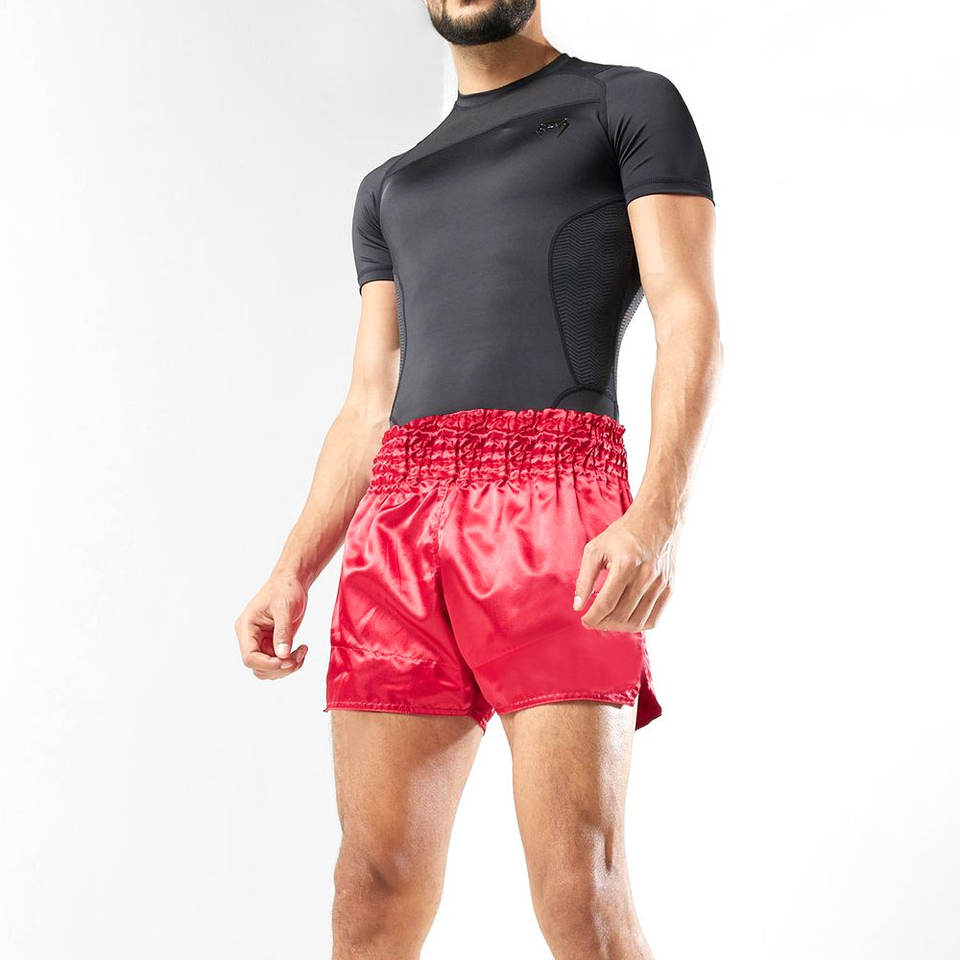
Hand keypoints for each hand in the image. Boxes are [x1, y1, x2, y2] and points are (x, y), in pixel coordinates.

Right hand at [235, 572, 308, 679]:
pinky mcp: (273, 644)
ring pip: (269, 669)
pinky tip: (302, 650)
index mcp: (246, 628)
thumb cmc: (285, 589)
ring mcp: (261, 642)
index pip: (250, 657)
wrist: (293, 582)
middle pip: (259, 667)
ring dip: (287, 667)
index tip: (287, 660)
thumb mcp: (284, 608)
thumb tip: (282, 655)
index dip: (268, 664)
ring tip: (302, 652)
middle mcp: (251, 638)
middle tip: (299, 656)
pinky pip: (279, 663)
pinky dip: (292, 662)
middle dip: (280, 667)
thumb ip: (283, 632)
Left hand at [573, 515, 675, 631]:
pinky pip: (654, 619)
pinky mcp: (668, 588)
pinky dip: (637, 625)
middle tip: (593, 619)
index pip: (606, 603)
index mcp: (625, 565)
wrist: (656, 520)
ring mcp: (660, 584)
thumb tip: (578, 606)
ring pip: (638, 622)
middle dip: (602, 623)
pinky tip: (625, 618)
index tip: (584, 619)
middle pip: (621, 616)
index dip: (592, 617)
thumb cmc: (622, 534)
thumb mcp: (595, 549)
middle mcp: (645, 577)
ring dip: (618, 627)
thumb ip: (584, 579)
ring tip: (607, 620)